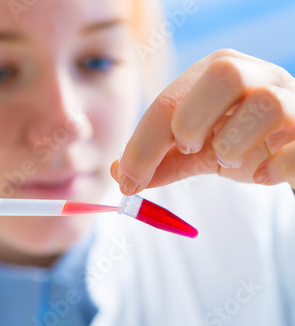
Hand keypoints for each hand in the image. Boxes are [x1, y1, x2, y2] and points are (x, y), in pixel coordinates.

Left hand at [110, 49, 294, 194]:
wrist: (288, 150)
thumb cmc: (238, 144)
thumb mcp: (197, 151)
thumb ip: (160, 161)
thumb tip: (118, 174)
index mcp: (216, 74)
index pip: (170, 101)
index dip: (142, 144)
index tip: (127, 180)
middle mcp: (256, 75)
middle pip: (222, 74)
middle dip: (191, 121)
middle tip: (188, 149)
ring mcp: (292, 98)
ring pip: (265, 104)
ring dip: (233, 145)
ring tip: (230, 160)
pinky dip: (274, 167)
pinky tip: (263, 174)